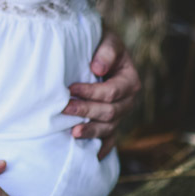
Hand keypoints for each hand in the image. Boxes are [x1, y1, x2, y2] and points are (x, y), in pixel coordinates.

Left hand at [64, 30, 140, 159]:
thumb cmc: (102, 42)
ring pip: (109, 128)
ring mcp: (121, 114)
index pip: (111, 92)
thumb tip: (98, 68)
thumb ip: (106, 51)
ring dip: (91, 131)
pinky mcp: (113, 123)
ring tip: (73, 133)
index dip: (91, 92)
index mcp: (130, 81)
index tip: (71, 88)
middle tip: (64, 109)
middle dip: (86, 111)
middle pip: (110, 112)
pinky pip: (111, 139)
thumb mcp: (108, 39)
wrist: (101, 48)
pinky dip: (102, 148)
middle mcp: (128, 100)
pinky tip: (92, 156)